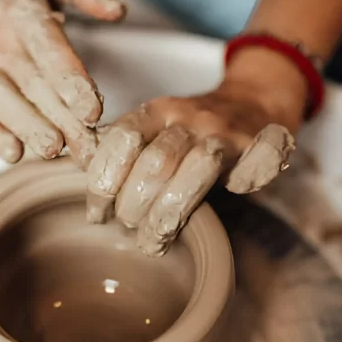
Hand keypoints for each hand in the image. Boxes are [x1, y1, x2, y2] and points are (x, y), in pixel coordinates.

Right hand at [0, 0, 124, 166]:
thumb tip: (118, 10)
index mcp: (21, 14)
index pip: (48, 51)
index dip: (71, 81)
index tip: (93, 110)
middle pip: (32, 85)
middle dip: (62, 119)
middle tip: (89, 147)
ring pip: (1, 102)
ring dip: (28, 128)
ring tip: (54, 149)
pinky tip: (14, 154)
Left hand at [86, 60, 305, 255]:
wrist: (253, 102)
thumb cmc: (191, 130)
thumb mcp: (152, 129)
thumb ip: (121, 149)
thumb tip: (79, 168)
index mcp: (158, 110)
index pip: (122, 139)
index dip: (105, 180)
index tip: (97, 213)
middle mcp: (191, 117)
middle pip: (157, 162)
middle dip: (135, 204)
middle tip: (127, 226)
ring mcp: (227, 133)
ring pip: (198, 169)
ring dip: (169, 212)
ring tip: (153, 240)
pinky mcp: (261, 148)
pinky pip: (256, 165)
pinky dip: (245, 183)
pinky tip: (227, 202)